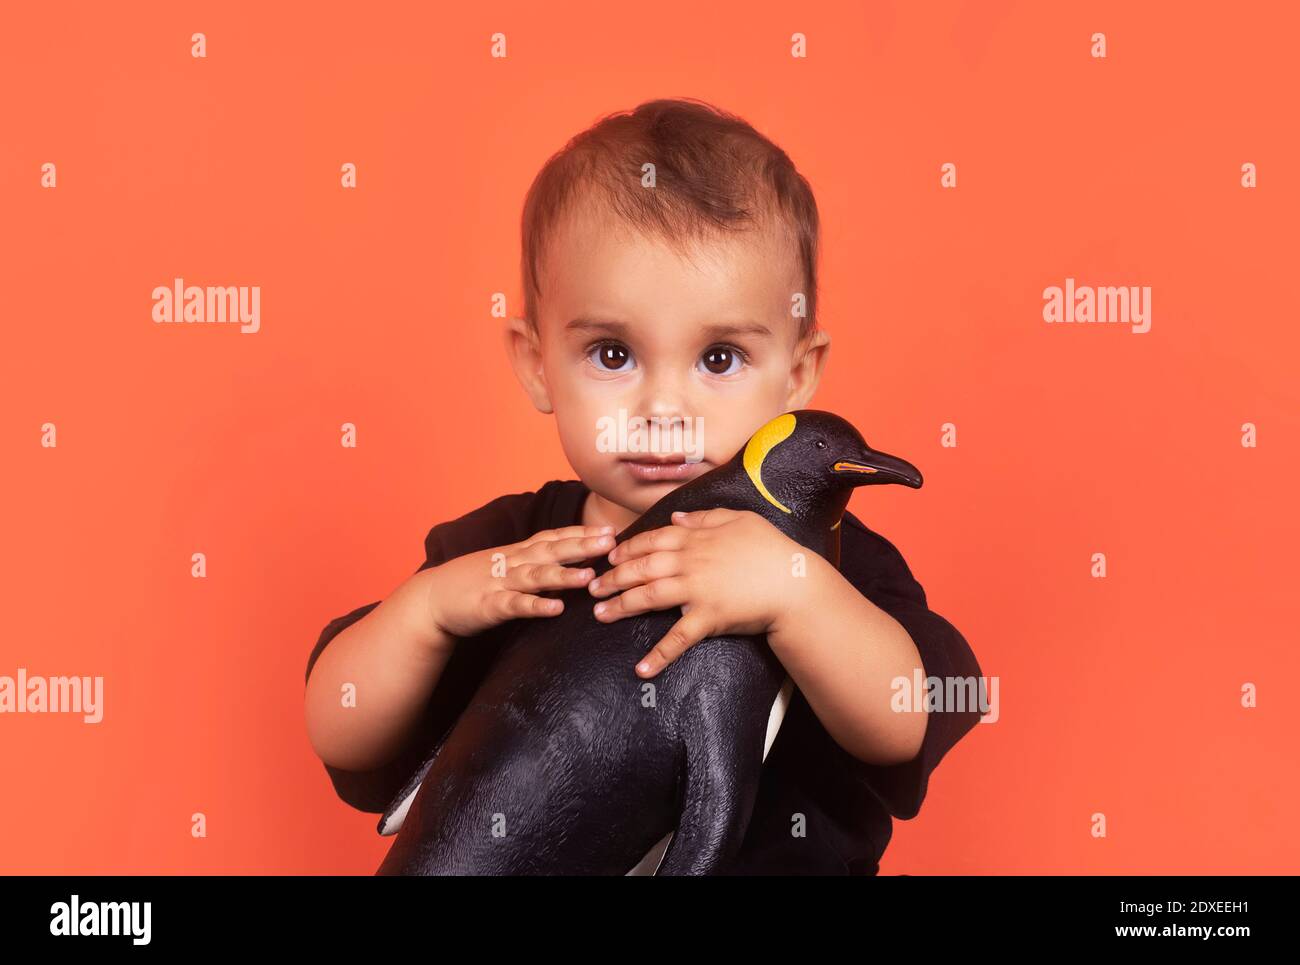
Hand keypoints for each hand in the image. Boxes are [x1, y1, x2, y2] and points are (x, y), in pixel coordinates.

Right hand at [426, 525, 615, 639]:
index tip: (610, 530)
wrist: (432, 598)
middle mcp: (513, 563)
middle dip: (582, 545)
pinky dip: (536, 606)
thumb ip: (535, 563)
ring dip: (564, 575)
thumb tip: (571, 562)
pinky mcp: (489, 605)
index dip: (582, 532)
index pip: (554, 537)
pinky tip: (556, 609)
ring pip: (537, 576)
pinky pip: (516, 606)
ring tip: (589, 576)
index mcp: (518, 553)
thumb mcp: (506, 566)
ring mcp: (501, 583)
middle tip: (611, 542)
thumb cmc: (473, 582)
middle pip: (551, 550)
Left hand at [588, 508, 804, 677]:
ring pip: (649, 597)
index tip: (609, 557)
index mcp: (695, 539)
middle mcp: (689, 563)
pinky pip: (678, 639)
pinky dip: (659, 655)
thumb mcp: (739, 519)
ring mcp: (696, 591)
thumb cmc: (771, 549)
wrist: (794, 582)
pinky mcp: (708, 618)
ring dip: (621, 607)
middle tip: (592, 588)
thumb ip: (704, 518)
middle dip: (612, 578)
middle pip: (641, 568)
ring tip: (600, 615)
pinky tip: (641, 669)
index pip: (651, 541)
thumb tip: (676, 519)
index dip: (627, 549)